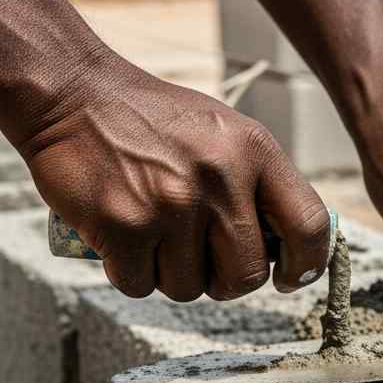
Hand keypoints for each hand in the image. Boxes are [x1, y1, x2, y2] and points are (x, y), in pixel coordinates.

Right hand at [18, 49, 330, 301]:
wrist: (73, 95)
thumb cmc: (155, 121)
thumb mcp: (226, 134)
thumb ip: (260, 183)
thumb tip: (290, 246)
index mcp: (255, 150)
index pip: (308, 225)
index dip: (305, 264)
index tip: (289, 278)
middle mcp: (220, 178)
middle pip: (247, 275)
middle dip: (227, 282)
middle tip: (207, 265)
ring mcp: (172, 204)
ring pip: (190, 287)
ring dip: (173, 276)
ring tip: (157, 238)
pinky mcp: (123, 226)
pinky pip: (141, 285)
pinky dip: (131, 274)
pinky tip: (124, 243)